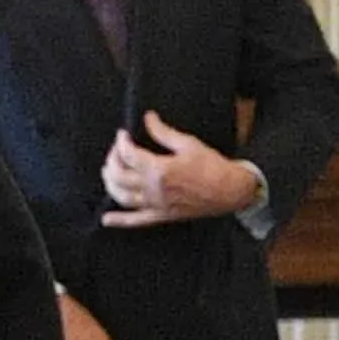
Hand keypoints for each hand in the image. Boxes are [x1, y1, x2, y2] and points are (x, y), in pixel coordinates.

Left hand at [100, 114, 263, 228]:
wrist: (230, 190)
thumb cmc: (212, 166)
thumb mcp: (188, 144)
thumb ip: (163, 132)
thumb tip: (148, 118)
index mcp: (159, 169)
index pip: (128, 154)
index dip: (120, 142)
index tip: (123, 134)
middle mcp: (153, 189)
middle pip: (118, 174)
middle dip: (113, 159)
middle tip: (117, 151)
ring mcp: (156, 204)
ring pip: (121, 196)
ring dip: (110, 184)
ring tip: (109, 173)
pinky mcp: (162, 215)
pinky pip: (136, 221)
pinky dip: (120, 221)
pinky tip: (107, 219)